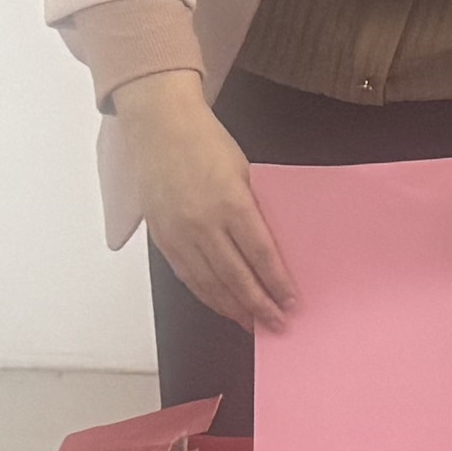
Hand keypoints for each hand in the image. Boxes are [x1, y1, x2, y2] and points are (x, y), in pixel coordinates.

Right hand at [124, 76, 297, 330]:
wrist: (159, 126)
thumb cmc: (205, 142)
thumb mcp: (243, 172)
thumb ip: (253, 210)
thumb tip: (267, 249)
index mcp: (231, 203)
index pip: (260, 255)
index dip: (277, 283)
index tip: (291, 301)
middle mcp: (203, 224)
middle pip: (236, 277)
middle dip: (259, 306)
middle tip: (277, 324)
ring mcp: (179, 234)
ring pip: (209, 284)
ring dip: (233, 308)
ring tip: (252, 324)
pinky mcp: (162, 238)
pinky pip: (187, 276)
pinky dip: (206, 295)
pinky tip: (221, 305)